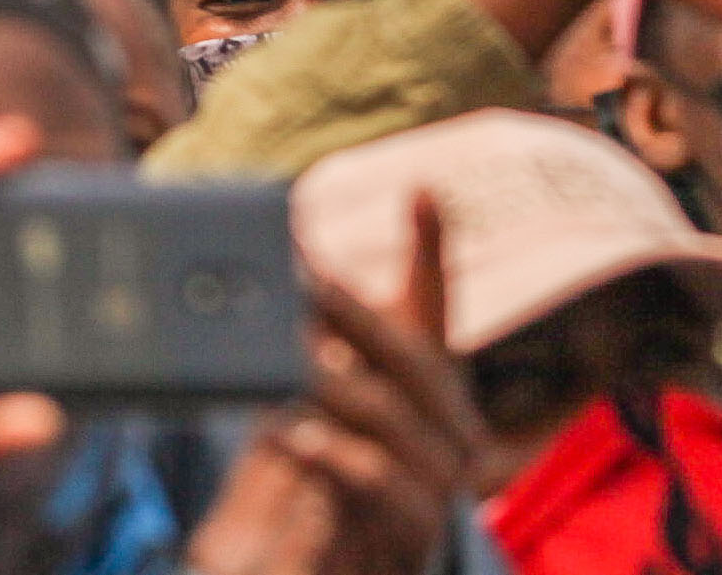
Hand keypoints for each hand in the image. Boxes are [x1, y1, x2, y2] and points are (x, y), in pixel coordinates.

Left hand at [192, 196, 481, 574]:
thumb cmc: (312, 488)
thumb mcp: (304, 412)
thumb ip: (303, 355)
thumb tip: (273, 284)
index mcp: (424, 390)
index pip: (432, 310)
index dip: (430, 252)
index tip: (423, 191)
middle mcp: (447, 428)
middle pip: (410, 356)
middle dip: (353, 310)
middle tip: (300, 274)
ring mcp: (437, 480)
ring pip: (394, 416)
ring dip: (334, 383)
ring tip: (285, 359)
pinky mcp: (413, 531)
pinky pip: (381, 483)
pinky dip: (337, 455)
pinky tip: (293, 435)